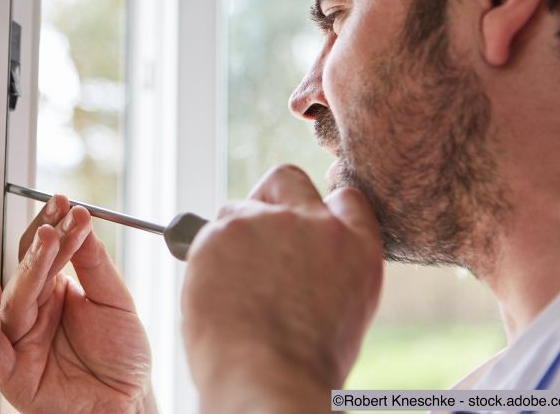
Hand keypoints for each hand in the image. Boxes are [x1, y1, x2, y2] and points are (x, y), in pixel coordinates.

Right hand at [0, 195, 155, 413]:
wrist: (128, 404)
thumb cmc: (122, 357)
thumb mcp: (116, 302)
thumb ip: (95, 264)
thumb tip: (81, 221)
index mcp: (55, 291)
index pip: (46, 251)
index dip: (54, 226)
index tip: (65, 203)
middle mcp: (34, 311)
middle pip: (28, 268)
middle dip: (43, 241)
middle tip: (58, 216)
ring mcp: (20, 338)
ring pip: (14, 297)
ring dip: (27, 266)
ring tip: (44, 240)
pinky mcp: (11, 370)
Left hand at [181, 165, 382, 412]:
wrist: (268, 379)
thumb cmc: (304, 364)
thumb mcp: (344, 310)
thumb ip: (328, 268)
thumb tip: (298, 257)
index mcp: (356, 246)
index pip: (345, 199)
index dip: (318, 211)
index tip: (300, 228)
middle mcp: (315, 224)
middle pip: (286, 180)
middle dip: (268, 200)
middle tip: (253, 237)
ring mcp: (267, 222)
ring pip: (237, 210)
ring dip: (230, 236)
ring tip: (231, 286)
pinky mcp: (224, 230)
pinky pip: (204, 233)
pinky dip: (204, 257)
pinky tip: (213, 292)